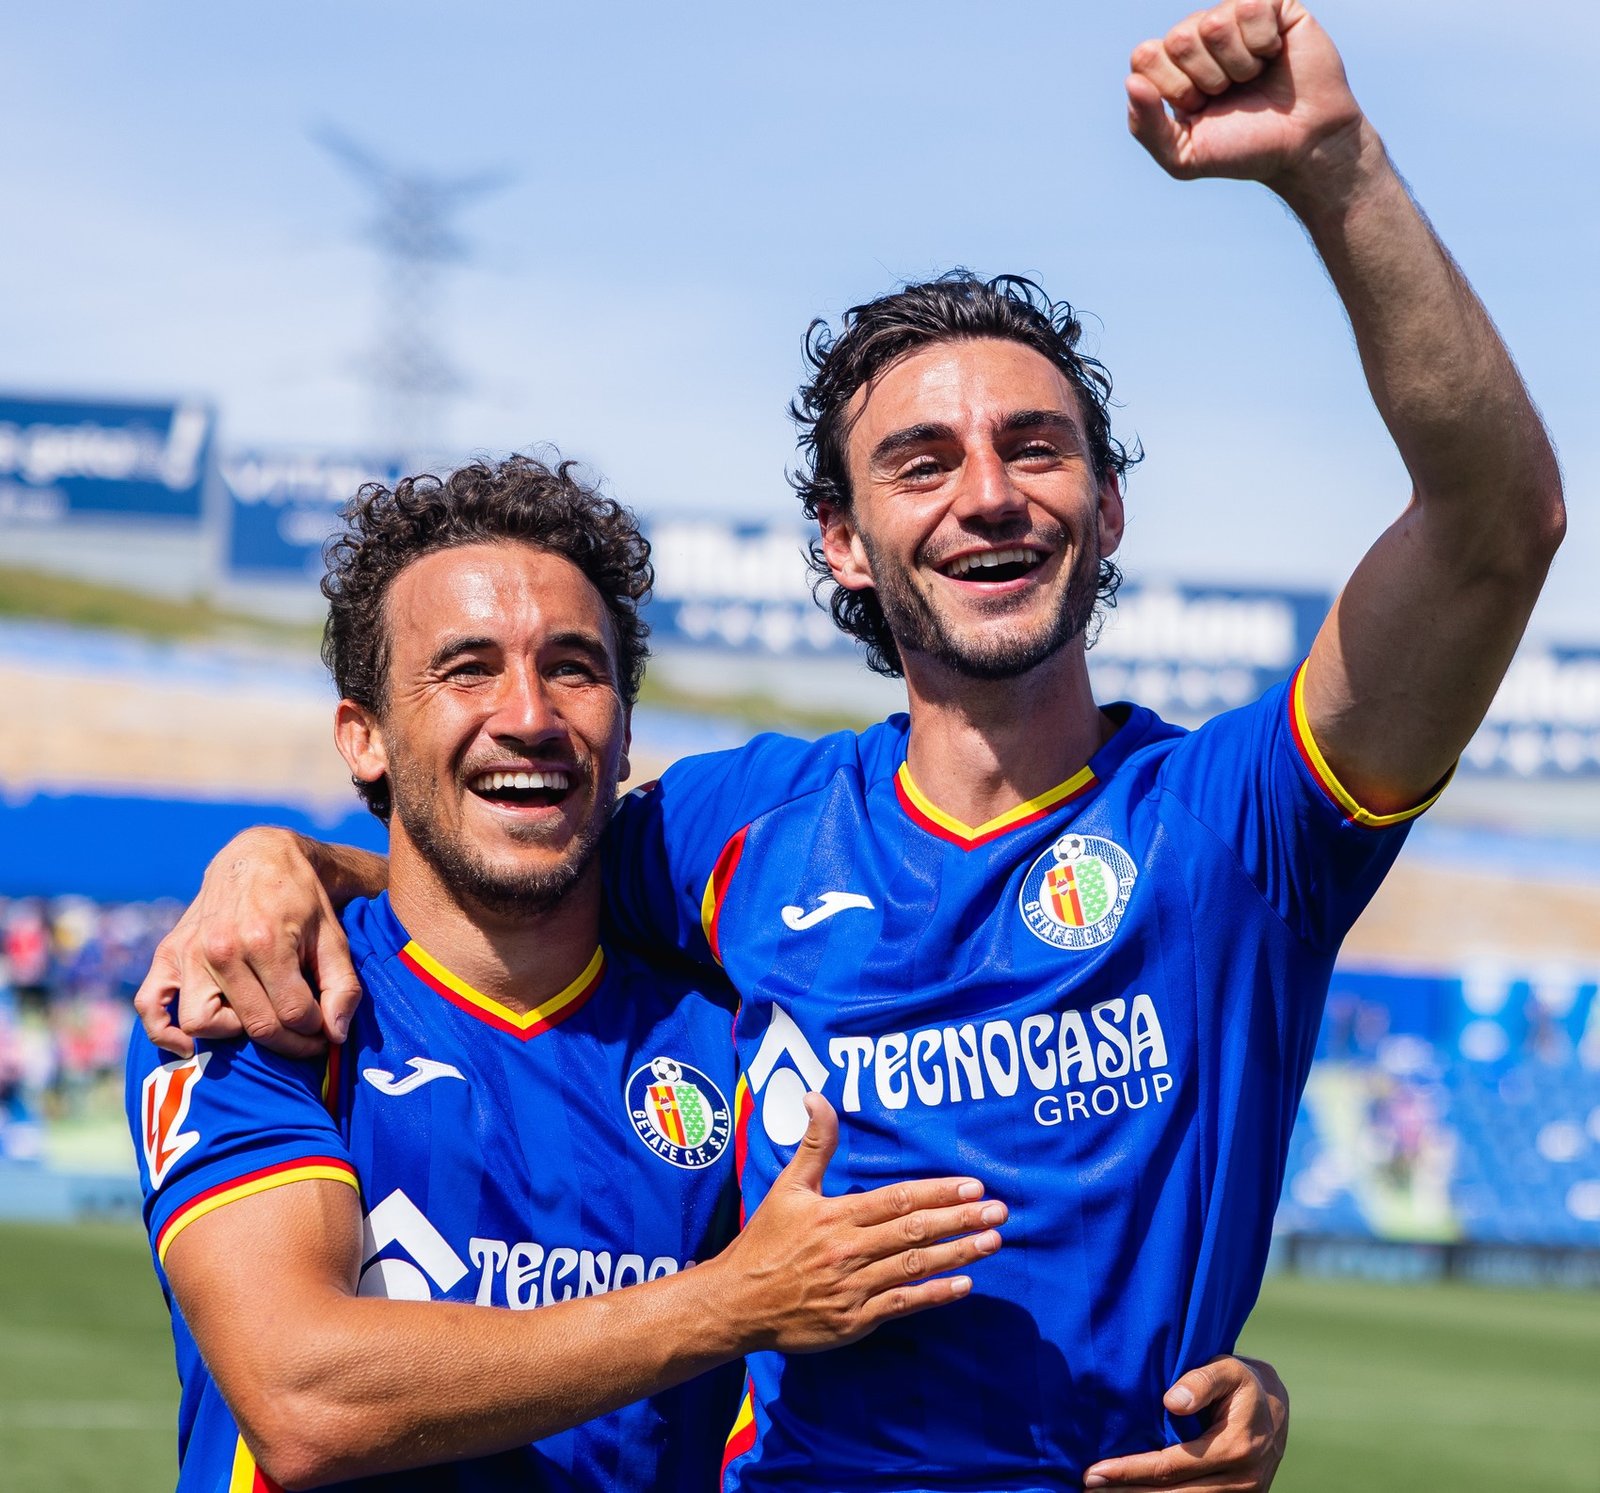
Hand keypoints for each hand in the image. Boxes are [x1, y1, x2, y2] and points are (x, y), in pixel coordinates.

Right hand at [133, 828, 363, 1058]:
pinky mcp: (168, 954)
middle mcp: (222, 948)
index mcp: (266, 941)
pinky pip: (148, 1004)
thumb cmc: (300, 901)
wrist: (258, 859)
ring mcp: (189, 952)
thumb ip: (342, 986)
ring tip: (256, 1016)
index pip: (293, 1013)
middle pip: (254, 1024)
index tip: (324, 1031)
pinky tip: (189, 1045)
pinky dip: (163, 1031)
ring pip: (201, 1023)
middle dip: (287, 1042)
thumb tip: (336, 1034)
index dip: (315, 1032)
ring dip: (233, 1032)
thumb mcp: (333, 936)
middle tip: (303, 1037)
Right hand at [710, 1094, 1004, 1353]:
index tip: (973, 1186)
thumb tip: (817, 1095)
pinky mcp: (855, 1320)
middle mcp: (849, 1249)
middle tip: (1000, 1211)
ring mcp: (854, 1287)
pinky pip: (903, 1304)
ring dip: (958, 1254)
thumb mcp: (787, 1186)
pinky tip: (965, 1285)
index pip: (897, 1199)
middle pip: (915, 1231)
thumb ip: (814, 1144)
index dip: (938, 1192)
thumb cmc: (765, 1241)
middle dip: (960, 1220)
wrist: (737, 1302)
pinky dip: (935, 1295)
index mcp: (836, 1215)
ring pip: (915, 1267)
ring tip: (992, 1242)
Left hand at [1082, 1354, 1289, 1490]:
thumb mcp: (1228, 1368)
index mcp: (1236, 1448)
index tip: (1096, 1471)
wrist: (1276, 1409)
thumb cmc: (1243, 1383)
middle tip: (1088, 1487)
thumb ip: (1202, 1381)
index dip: (1131, 1471)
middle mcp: (1242, 1481)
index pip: (1171, 1466)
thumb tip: (1173, 1402)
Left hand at [1127, 0, 1365, 193]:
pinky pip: (1251, 4)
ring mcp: (1234, 17)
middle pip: (1178, 38)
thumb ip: (1147, 128)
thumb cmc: (1244, 149)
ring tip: (1254, 77)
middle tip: (1230, 93)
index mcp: (1171, 67)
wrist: (1303, 145)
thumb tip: (1131, 81)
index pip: (1144, 56)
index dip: (1173, 87)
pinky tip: (1273, 54)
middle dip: (1207, 78)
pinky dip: (1262, 41)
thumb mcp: (1184, 157)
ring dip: (1238, 64)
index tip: (1198, 108)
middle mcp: (1198, 36)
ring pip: (1215, 22)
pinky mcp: (1272, 4)